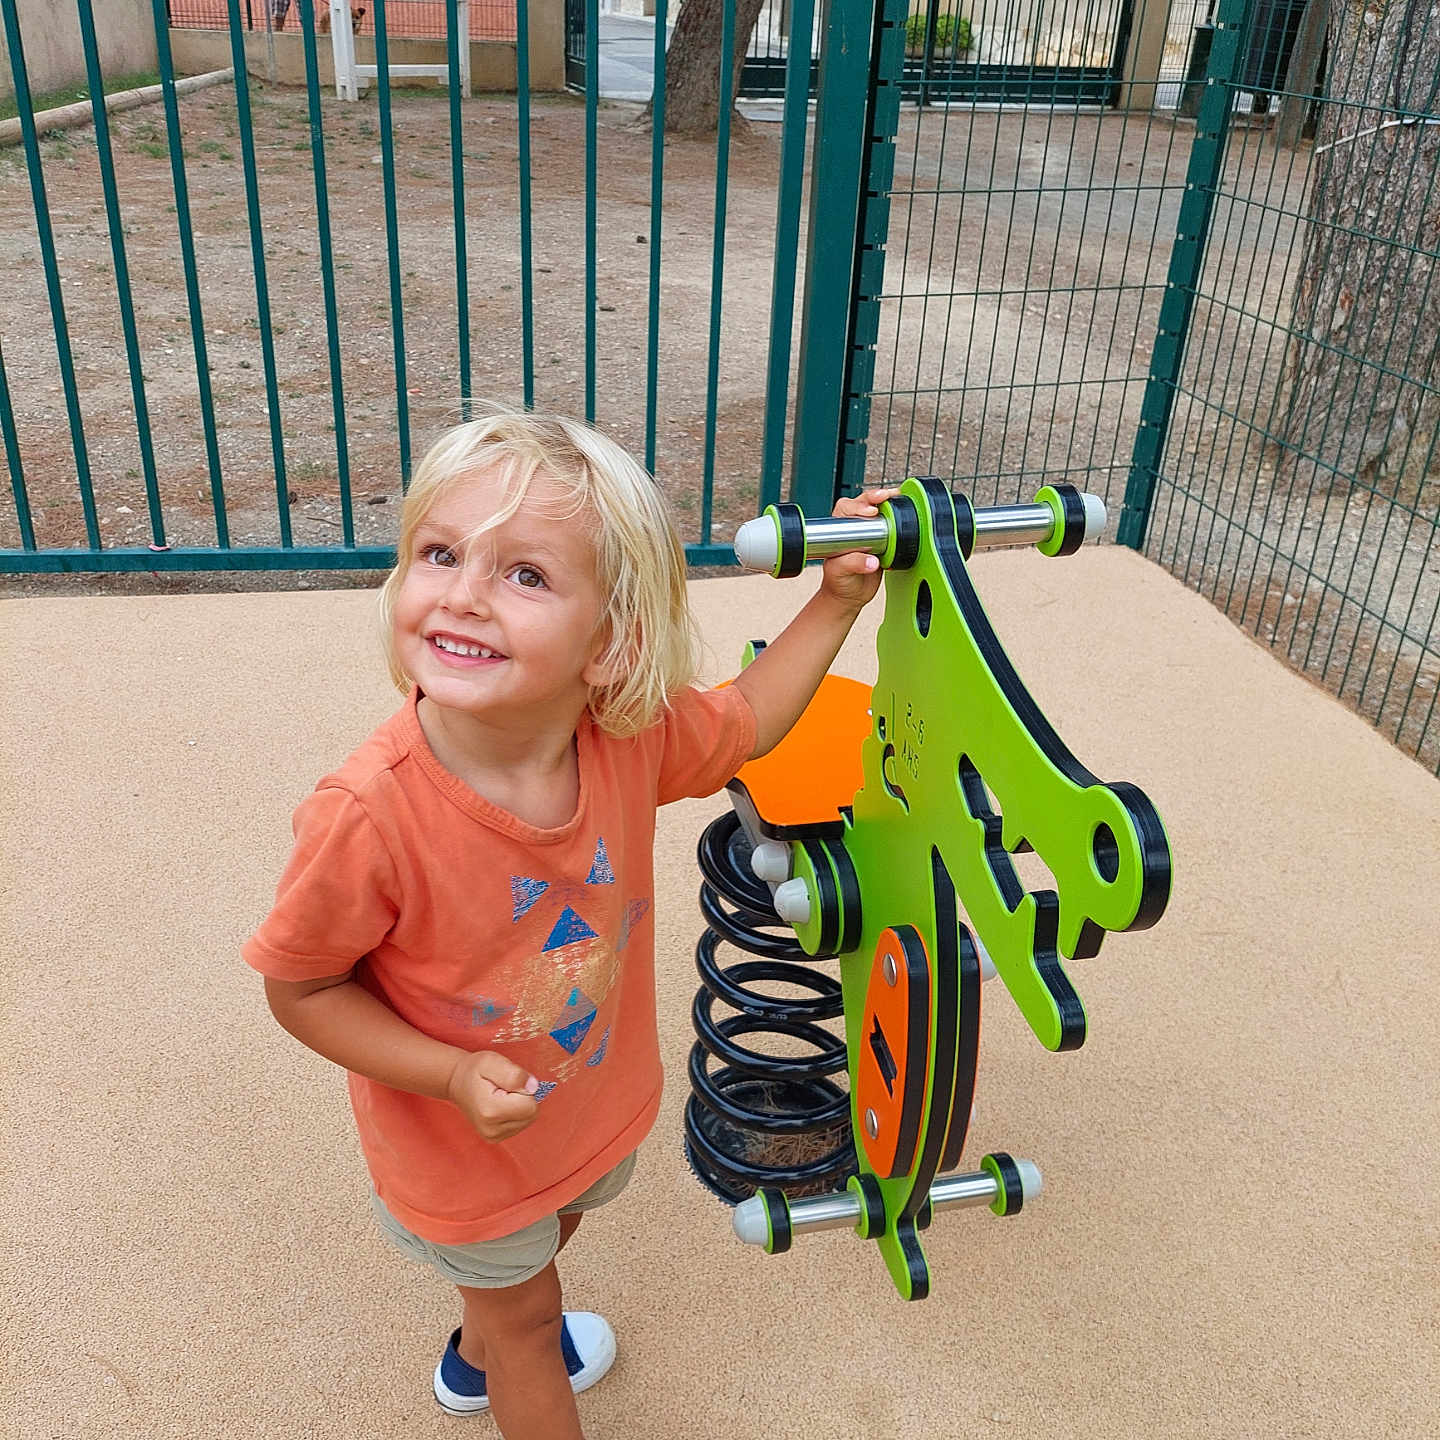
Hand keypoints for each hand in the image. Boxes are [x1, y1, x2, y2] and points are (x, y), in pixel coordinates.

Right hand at [447, 1050, 540, 1141]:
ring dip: (520, 1104)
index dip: (524, 1089)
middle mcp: (492, 1129)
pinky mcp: (496, 1138)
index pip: (530, 1106)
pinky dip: (515, 1112)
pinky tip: (501, 1104)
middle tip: (505, 1088)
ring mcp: (494, 1136)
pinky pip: (520, 1123)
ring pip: (528, 1119)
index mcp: (491, 1111)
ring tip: (502, 1095)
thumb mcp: (492, 1061)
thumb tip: (533, 1087)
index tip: (508, 1083)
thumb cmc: (474, 1070)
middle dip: (524, 1097)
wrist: (457, 1083)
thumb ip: (514, 1074)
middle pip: (531, 1114)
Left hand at [820, 486, 901, 610]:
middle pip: (864, 503)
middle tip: (886, 497)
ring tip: (897, 497)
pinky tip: (905, 514)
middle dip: (875, 497)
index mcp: (839, 530)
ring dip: (889, 504)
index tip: (871, 512)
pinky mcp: (884, 542)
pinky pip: (892, 526)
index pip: (847, 508)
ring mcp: (870, 534)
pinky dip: (899, 519)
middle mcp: (854, 528)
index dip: (859, 506)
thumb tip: (872, 562)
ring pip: (879, 511)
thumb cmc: (838, 582)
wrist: (849, 596)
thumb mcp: (841, 572)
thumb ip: (854, 564)